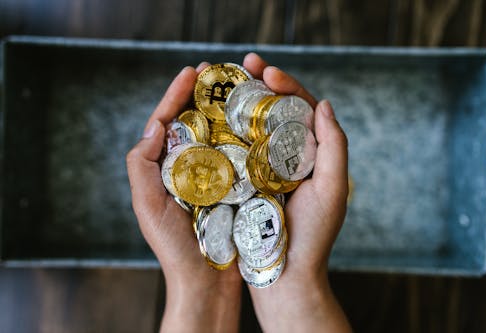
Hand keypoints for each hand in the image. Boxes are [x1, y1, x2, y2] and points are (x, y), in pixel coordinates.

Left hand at [126, 63, 241, 332]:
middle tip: (216, 70)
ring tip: (239, 86)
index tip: (191, 71)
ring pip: (218, 135)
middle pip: (195, 122)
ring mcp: (212, 177)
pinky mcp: (235, 188)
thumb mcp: (148, 206)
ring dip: (226, 109)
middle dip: (203, 94)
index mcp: (164, 168)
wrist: (206, 282)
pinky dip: (245, 136)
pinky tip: (257, 120)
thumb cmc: (174, 247)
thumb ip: (142, 166)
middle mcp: (188, 168)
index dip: (176, 94)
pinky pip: (239, 156)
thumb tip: (154, 126)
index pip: (167, 122)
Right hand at [242, 53, 351, 332]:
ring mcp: (266, 168)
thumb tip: (324, 103)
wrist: (285, 274)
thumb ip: (334, 146)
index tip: (267, 71)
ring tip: (226, 80)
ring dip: (242, 101)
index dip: (287, 85)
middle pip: (276, 111)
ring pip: (254, 127)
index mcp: (312, 153)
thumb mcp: (331, 190)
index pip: (302, 110)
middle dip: (261, 84)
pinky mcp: (246, 182)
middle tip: (244, 62)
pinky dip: (227, 130)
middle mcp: (289, 156)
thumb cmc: (312, 236)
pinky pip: (237, 150)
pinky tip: (213, 116)